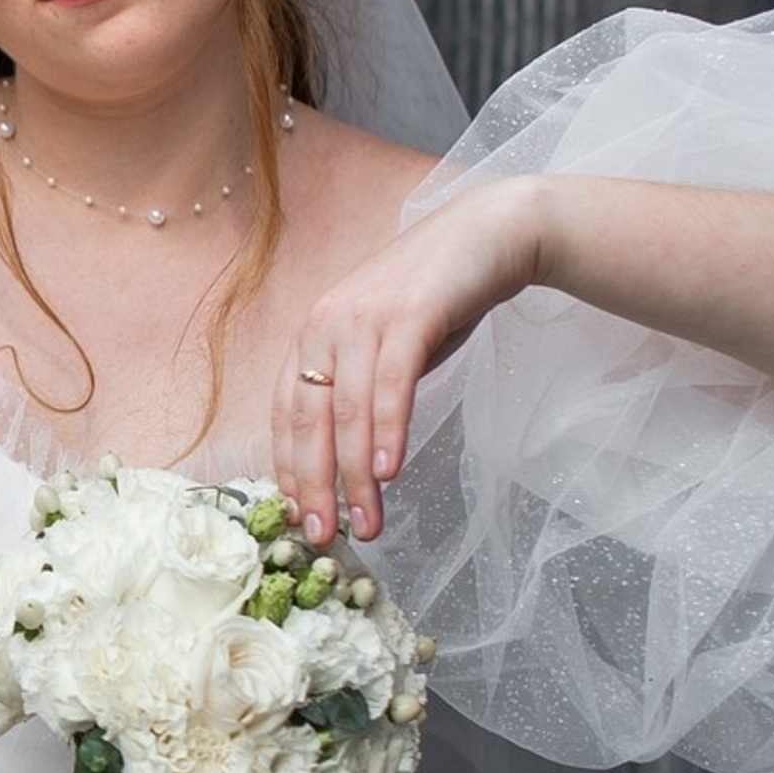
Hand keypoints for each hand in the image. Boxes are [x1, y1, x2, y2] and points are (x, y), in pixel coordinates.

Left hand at [275, 177, 546, 543]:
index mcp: (311, 338)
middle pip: (309, 420)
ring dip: (355, 475)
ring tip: (367, 521)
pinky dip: (387, 429)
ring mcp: (363, 318)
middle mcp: (324, 326)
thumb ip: (359, 393)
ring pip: (347, 410)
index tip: (297, 515)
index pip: (287, 415)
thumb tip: (345, 461)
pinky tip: (389, 470)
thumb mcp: (382, 350)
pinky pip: (390, 382)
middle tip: (322, 535)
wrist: (486, 238)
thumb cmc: (434, 304)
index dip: (289, 468)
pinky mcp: (407, 314)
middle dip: (315, 484)